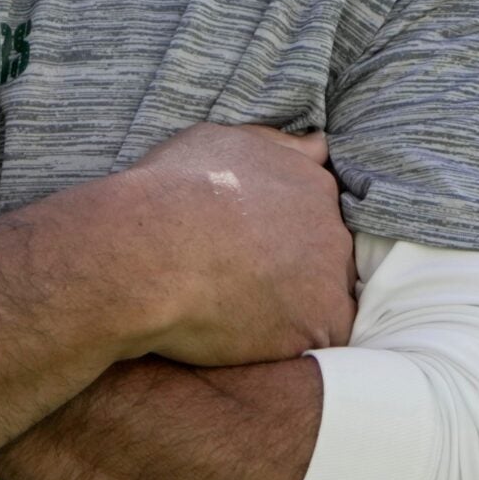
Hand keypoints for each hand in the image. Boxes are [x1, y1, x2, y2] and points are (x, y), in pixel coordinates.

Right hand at [104, 125, 355, 365]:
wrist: (147, 252)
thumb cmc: (170, 192)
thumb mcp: (218, 142)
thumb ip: (275, 146)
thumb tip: (319, 145)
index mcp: (311, 184)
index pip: (314, 212)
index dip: (279, 231)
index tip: (245, 243)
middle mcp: (332, 228)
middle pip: (324, 254)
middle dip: (290, 266)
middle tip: (235, 276)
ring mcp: (329, 279)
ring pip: (323, 297)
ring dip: (291, 303)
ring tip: (236, 306)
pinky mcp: (319, 326)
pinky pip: (318, 338)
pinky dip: (289, 338)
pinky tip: (248, 332)